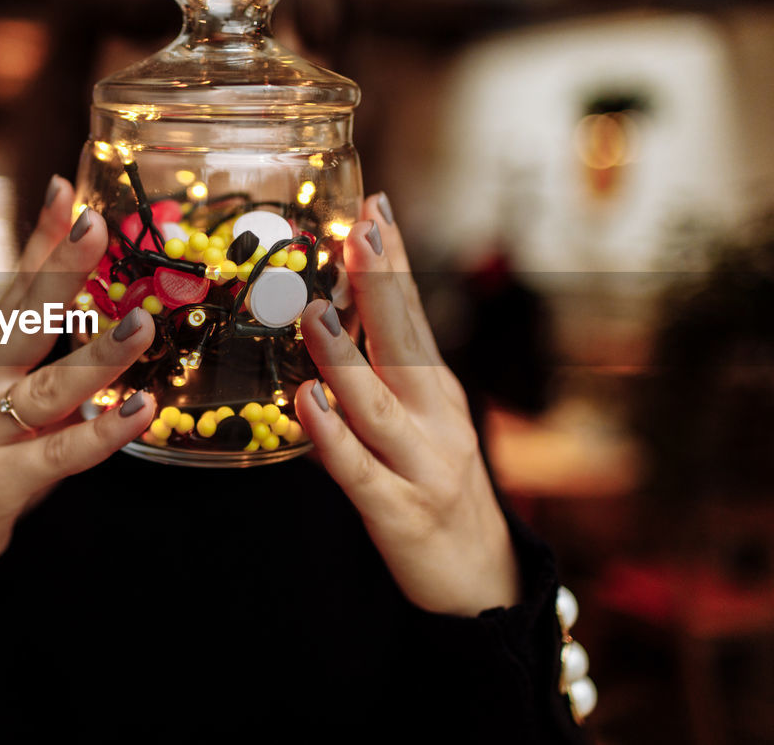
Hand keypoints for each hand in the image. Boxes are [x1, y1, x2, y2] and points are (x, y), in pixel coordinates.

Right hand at [0, 176, 155, 564]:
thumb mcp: (9, 387)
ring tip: (141, 328)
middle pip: (22, 320)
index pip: (15, 286)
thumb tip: (95, 294)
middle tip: (96, 227)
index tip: (68, 188)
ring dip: (96, 357)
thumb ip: (46, 346)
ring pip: (46, 388)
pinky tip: (137, 410)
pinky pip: (59, 453)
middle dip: (60, 270)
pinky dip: (101, 431)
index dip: (42, 237)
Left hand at [295, 193, 519, 616]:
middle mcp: (435, 417)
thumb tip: (329, 318)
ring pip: (377, 402)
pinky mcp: (398, 510)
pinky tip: (308, 402)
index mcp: (436, 389)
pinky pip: (358, 469)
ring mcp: (421, 463)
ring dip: (345, 356)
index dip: (393, 262)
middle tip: (362, 229)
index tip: (376, 207)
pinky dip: (332, 435)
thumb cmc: (436, 488)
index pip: (412, 313)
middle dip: (381, 284)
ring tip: (315, 313)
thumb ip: (381, 377)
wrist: (481, 581)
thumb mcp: (419, 423)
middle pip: (405, 341)